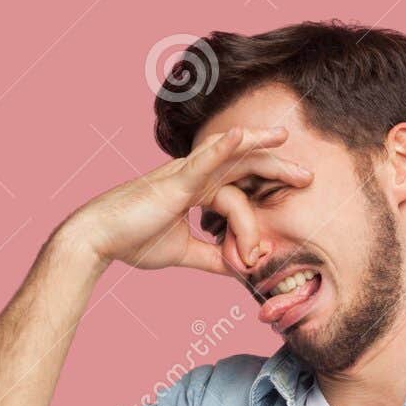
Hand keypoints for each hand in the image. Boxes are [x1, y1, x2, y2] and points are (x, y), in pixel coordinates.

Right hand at [57, 125, 310, 272]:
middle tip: (306, 176)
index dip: (259, 215)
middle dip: (274, 168)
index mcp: (195, 191)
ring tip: (283, 138)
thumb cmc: (133, 241)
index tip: (265, 251)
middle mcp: (192, 176)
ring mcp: (183, 175)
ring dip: (258, 145)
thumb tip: (238, 269)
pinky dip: (224, 148)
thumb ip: (211, 257)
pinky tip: (243, 136)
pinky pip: (203, 161)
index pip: (238, 190)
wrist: (99, 240)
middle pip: (242, 165)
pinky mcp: (174, 182)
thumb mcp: (183, 252)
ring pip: (229, 156)